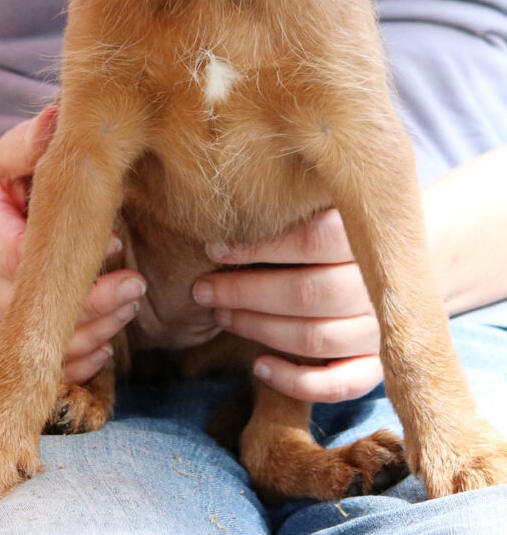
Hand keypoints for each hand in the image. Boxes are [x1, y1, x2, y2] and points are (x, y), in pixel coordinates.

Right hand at [0, 108, 146, 383]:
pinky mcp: (10, 341)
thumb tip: (59, 117)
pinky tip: (109, 343)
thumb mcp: (8, 158)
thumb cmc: (2, 191)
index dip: (67, 263)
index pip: (20, 260)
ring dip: (93, 333)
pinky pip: (43, 367)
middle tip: (137, 286)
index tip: (117, 246)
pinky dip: (78, 363)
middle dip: (91, 305)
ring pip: (42, 346)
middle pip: (34, 312)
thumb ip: (31, 142)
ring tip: (132, 304)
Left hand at [193, 210, 382, 402]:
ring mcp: (381, 331)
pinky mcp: (379, 367)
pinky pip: (338, 385)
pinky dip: (295, 381)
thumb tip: (230, 218)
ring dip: (258, 328)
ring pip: (313, 338)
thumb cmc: (342, 239)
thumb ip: (294, 214)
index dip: (258, 246)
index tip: (214, 249)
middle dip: (244, 292)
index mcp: (369, 238)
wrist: (394, 274)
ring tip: (221, 315)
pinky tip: (259, 365)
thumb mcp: (327, 212)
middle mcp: (379, 286)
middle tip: (204, 288)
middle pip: (305, 293)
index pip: (311, 240)